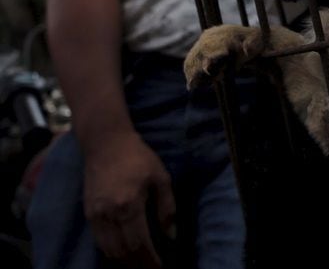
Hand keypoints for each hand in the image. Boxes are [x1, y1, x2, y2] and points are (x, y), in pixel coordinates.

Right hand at [83, 130, 175, 268]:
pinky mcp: (88, 213)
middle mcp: (109, 214)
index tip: (160, 267)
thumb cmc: (138, 156)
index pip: (140, 244)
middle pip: (123, 252)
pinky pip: (99, 241)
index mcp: (129, 205)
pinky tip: (123, 252)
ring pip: (108, 250)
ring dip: (124, 261)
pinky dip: (111, 251)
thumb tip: (171, 235)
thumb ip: (167, 207)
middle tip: (151, 268)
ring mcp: (95, 215)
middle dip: (138, 265)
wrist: (106, 143)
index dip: (150, 260)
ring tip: (139, 264)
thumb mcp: (160, 177)